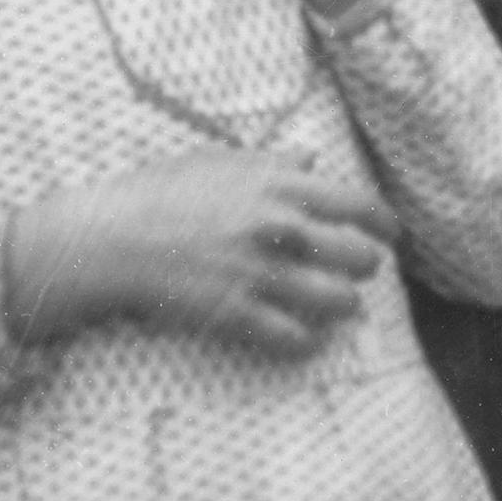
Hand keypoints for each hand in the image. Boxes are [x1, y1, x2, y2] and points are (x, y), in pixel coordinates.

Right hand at [4, 148, 401, 358]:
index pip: (358, 206)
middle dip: (367, 266)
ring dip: (346, 306)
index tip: (392, 234)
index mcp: (278, 187)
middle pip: (358, 257)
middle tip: (361, 270)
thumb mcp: (218, 160)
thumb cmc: (160, 192)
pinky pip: (295, 338)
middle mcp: (278, 230)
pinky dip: (309, 341)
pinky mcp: (237, 314)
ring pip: (337, 301)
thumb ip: (271, 162)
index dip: (385, 223)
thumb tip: (311, 159)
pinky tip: (308, 337)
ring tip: (342, 305)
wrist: (110, 239)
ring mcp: (260, 275)